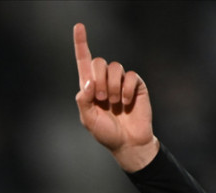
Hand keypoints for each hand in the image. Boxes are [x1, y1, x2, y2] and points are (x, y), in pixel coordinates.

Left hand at [73, 23, 158, 171]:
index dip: (81, 43)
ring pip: (115, 67)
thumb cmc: (106, 133)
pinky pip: (131, 76)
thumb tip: (87, 82)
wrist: (128, 143)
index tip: (79, 26)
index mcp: (90, 87)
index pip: (84, 61)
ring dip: (112, 87)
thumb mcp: (88, 119)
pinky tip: (126, 103)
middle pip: (99, 61)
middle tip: (101, 99)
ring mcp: (121, 82)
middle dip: (99, 80)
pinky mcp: (136, 85)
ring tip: (114, 104)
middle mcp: (105, 80)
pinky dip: (126, 90)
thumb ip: (83, 100)